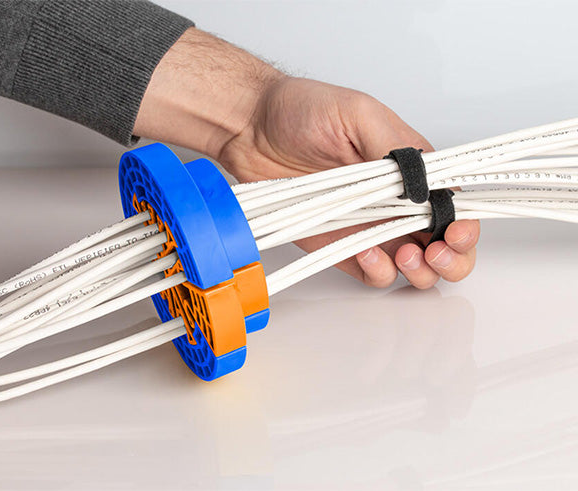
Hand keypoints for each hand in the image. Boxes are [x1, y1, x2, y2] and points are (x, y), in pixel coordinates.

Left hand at [134, 29, 478, 288]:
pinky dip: (380, 273)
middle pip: (444, 242)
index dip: (464, 223)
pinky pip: (373, 272)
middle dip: (454, 257)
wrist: (252, 130)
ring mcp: (368, 226)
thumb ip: (397, 150)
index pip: (453, 204)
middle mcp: (394, 201)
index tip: (457, 229)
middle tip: (437, 252)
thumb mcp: (359, 114)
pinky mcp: (340, 244)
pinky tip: (367, 254)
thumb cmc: (302, 111)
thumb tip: (428, 185)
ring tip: (406, 255)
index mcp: (410, 169)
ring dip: (421, 271)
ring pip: (415, 266)